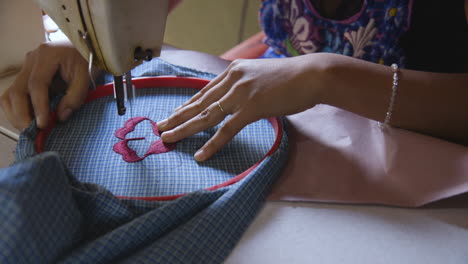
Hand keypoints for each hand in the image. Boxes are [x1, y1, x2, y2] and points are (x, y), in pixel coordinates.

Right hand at [0, 40, 90, 129]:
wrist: (81, 47)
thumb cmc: (85, 58)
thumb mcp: (86, 75)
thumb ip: (76, 96)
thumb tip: (60, 116)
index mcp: (47, 55)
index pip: (36, 84)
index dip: (39, 106)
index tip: (43, 124)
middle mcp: (31, 60)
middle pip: (17, 90)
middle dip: (23, 115)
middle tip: (34, 131)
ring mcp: (25, 68)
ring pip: (10, 94)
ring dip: (16, 114)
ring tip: (30, 129)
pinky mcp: (25, 76)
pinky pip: (13, 95)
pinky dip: (17, 110)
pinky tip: (28, 120)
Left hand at [158, 56, 324, 160]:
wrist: (312, 75)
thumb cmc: (292, 78)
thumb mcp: (261, 75)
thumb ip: (246, 85)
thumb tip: (239, 98)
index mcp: (233, 71)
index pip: (204, 91)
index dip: (187, 104)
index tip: (174, 114)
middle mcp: (232, 80)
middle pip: (199, 102)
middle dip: (177, 116)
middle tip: (160, 127)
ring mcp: (241, 94)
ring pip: (206, 115)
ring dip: (184, 128)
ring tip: (168, 138)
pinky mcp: (251, 108)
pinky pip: (227, 130)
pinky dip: (212, 144)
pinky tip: (200, 155)